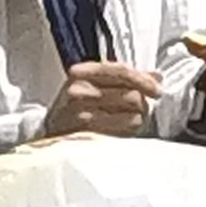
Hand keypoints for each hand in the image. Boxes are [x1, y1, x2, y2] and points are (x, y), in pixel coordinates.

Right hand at [40, 60, 161, 139]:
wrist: (48, 132)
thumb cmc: (74, 108)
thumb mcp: (93, 85)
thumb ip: (124, 78)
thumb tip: (156, 76)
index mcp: (82, 72)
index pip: (121, 71)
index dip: (144, 80)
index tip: (157, 90)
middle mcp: (79, 90)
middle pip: (131, 95)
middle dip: (142, 104)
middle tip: (139, 110)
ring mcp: (81, 114)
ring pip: (131, 115)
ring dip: (137, 120)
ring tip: (127, 122)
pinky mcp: (87, 135)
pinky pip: (123, 133)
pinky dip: (128, 133)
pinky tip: (121, 132)